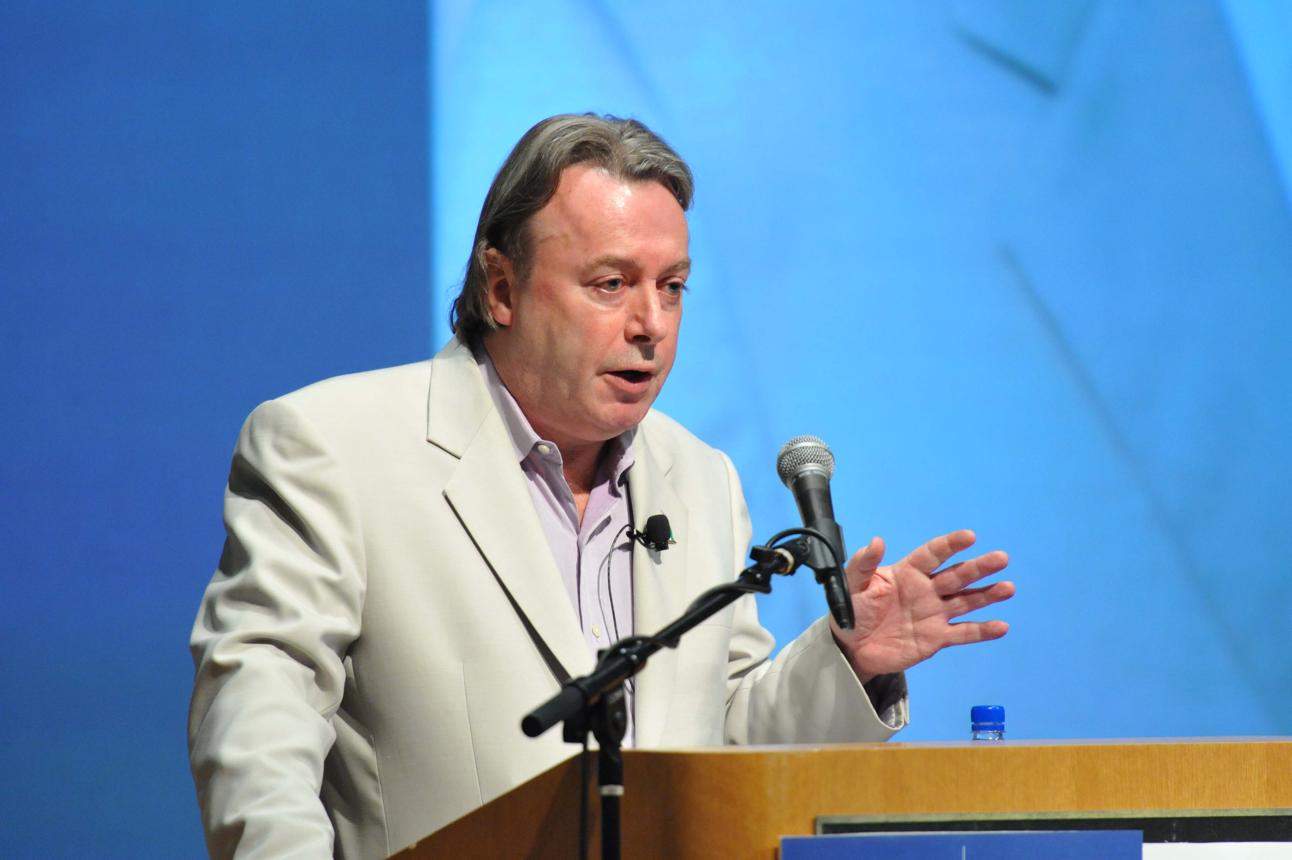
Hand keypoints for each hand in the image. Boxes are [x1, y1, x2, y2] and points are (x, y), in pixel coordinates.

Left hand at [829, 529, 1013, 681]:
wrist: (851, 647)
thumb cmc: (852, 610)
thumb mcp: (852, 584)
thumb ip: (864, 563)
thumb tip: (877, 540)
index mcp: (908, 573)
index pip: (932, 555)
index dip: (950, 545)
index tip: (969, 536)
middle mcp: (927, 590)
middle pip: (956, 576)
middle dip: (978, 567)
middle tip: (1001, 558)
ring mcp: (934, 614)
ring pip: (966, 601)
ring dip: (987, 595)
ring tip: (1008, 588)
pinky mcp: (936, 638)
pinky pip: (963, 633)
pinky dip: (982, 631)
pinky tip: (1001, 626)